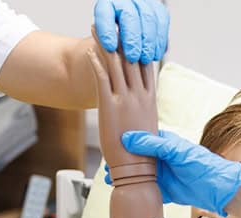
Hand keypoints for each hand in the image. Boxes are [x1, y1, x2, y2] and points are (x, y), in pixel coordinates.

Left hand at [87, 30, 157, 183]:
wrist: (138, 170)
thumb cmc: (143, 155)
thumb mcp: (148, 129)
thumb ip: (144, 113)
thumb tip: (140, 112)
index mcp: (150, 100)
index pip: (146, 67)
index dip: (139, 48)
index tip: (133, 34)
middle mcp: (140, 96)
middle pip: (131, 59)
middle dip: (122, 39)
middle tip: (115, 24)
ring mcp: (125, 100)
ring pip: (116, 64)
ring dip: (106, 45)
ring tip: (99, 30)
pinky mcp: (110, 106)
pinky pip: (102, 79)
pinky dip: (96, 64)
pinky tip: (90, 52)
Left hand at [94, 0, 169, 63]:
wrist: (127, 31)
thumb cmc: (113, 38)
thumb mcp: (105, 41)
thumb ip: (106, 45)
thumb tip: (112, 53)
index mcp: (106, 5)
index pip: (104, 14)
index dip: (107, 30)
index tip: (110, 47)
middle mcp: (124, 1)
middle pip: (129, 16)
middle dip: (132, 39)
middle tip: (132, 58)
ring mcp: (142, 3)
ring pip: (149, 17)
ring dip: (149, 42)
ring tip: (146, 59)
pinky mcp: (157, 8)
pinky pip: (162, 21)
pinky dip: (160, 40)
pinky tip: (156, 54)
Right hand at [120, 130, 240, 216]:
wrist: (216, 189)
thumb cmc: (201, 164)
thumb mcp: (176, 151)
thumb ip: (153, 144)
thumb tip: (128, 139)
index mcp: (163, 143)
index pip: (139, 138)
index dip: (125, 140)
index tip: (110, 142)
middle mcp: (159, 158)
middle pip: (134, 158)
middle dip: (120, 161)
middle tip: (107, 163)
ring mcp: (159, 174)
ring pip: (136, 174)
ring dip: (123, 176)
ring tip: (109, 177)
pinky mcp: (161, 189)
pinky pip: (142, 188)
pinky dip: (131, 189)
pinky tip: (121, 189)